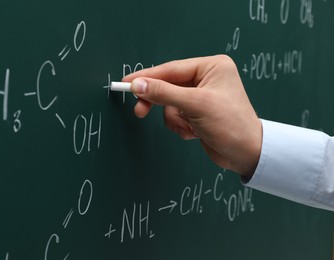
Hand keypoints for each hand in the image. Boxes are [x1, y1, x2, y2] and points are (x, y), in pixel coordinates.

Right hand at [122, 55, 261, 177]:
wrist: (246, 154)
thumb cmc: (231, 125)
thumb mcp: (195, 105)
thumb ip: (163, 93)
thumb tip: (138, 85)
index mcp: (211, 67)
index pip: (171, 69)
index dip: (147, 77)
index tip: (126, 83)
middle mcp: (206, 78)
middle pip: (168, 86)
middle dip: (158, 102)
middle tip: (140, 110)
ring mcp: (201, 96)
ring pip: (169, 104)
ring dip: (175, 119)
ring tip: (189, 127)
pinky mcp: (197, 112)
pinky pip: (175, 115)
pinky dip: (181, 126)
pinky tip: (195, 132)